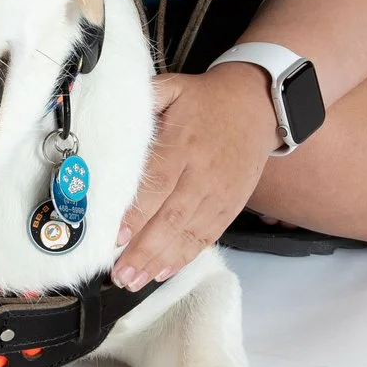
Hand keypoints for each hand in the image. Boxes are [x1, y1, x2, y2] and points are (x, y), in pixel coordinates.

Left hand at [113, 64, 274, 289]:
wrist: (257, 105)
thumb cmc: (207, 100)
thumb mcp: (173, 86)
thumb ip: (143, 99)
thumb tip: (108, 110)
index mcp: (185, 143)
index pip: (158, 183)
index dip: (137, 213)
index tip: (116, 236)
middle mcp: (203, 172)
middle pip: (171, 216)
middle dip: (144, 249)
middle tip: (120, 273)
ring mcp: (219, 193)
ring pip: (188, 233)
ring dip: (160, 260)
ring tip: (135, 280)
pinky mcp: (230, 205)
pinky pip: (207, 236)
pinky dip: (185, 256)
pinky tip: (164, 271)